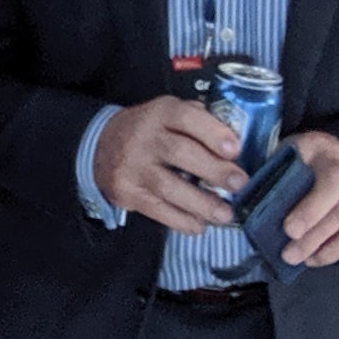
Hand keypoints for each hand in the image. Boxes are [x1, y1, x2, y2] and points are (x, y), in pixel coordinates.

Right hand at [93, 97, 242, 234]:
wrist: (100, 146)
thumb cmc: (147, 131)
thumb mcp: (168, 114)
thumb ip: (198, 121)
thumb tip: (233, 143)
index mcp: (160, 113)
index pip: (186, 117)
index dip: (212, 133)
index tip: (234, 150)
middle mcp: (144, 138)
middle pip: (180, 153)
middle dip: (214, 170)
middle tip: (238, 184)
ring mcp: (133, 167)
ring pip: (169, 186)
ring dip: (201, 203)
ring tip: (224, 214)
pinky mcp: (127, 192)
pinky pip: (156, 210)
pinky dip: (181, 220)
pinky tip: (199, 225)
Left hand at [275, 129, 338, 268]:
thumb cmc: (306, 155)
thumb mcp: (290, 148)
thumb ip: (273, 166)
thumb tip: (244, 191)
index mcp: (330, 156)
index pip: (330, 184)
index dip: (311, 210)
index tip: (289, 230)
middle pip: (337, 212)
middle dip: (311, 236)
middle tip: (287, 254)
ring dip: (317, 247)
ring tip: (293, 260)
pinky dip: (331, 253)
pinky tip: (311, 259)